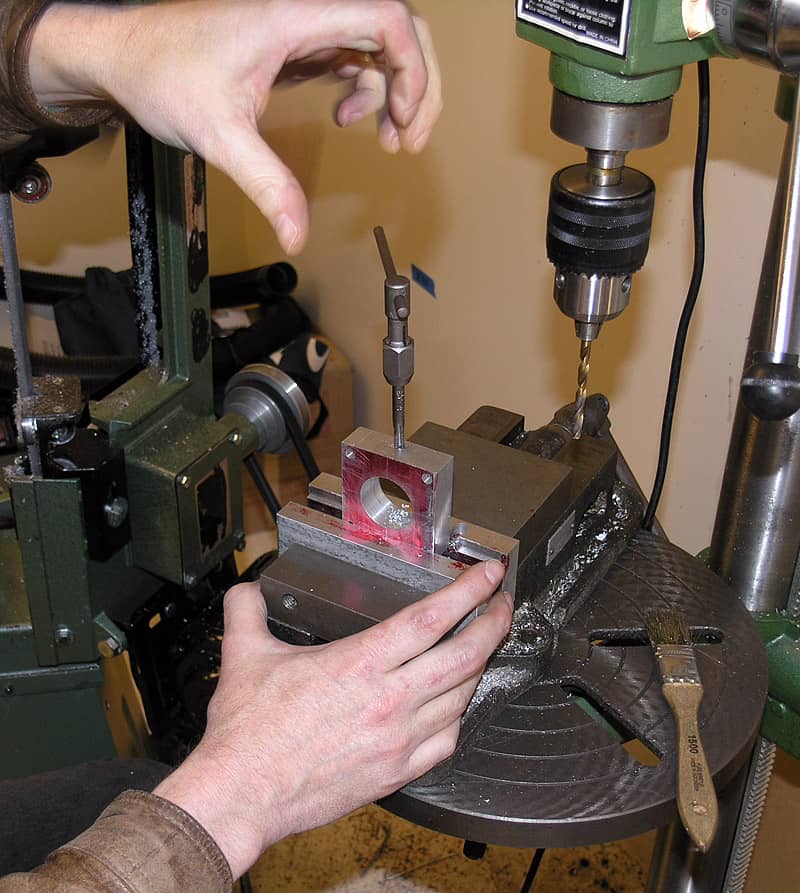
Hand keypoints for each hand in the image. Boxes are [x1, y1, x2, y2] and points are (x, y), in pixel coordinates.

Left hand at [28, 0, 441, 253]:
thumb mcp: (219, 136)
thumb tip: (296, 236)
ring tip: (388, 138)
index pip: (385, 18)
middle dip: (418, 83)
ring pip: (381, 43)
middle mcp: (305, 11)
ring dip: (396, 91)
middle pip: (398, 26)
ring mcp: (305, 25)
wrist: (125, 58)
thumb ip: (267, 185)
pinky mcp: (298, 43)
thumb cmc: (161, 74)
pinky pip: (355, 56)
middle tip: (413, 136)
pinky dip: (366, 89)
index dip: (411, 69)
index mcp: (293, 14)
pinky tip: (348, 120)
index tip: (403, 121)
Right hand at [154, 560, 511, 878]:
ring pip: (460, 697)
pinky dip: (458, 717)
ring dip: (479, 667)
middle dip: (493, 625)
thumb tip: (245, 592)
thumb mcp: (245, 657)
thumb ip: (247, 614)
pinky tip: (454, 706)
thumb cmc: (248, 733)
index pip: (430, 619)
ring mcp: (398, 739)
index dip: (469, 592)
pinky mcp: (397, 772)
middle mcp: (388, 700)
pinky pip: (446, 741)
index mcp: (359, 664)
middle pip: (462, 656)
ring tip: (482, 647)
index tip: (489, 575)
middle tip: (504, 605)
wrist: (243, 794)